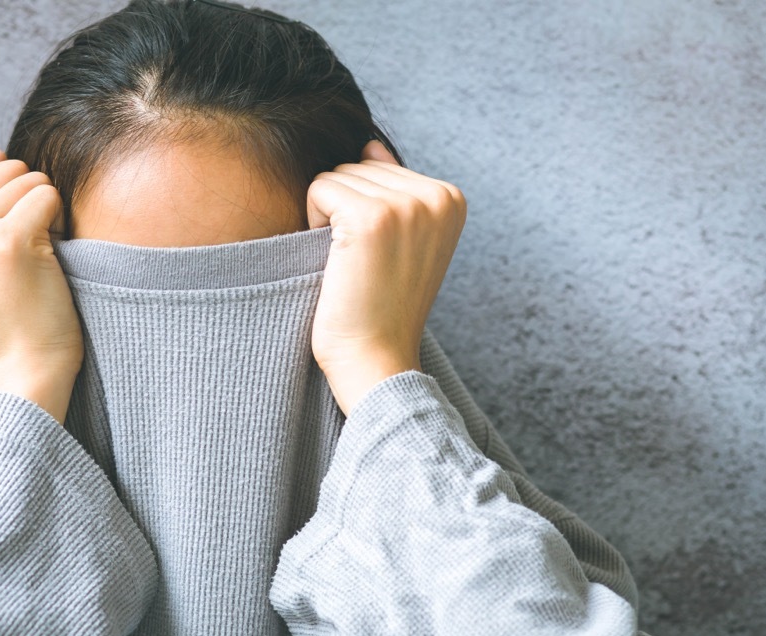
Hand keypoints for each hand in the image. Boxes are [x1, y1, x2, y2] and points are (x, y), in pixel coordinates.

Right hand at [0, 148, 81, 424]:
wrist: (15, 377)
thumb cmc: (0, 319)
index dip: (9, 209)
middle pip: (9, 170)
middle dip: (28, 208)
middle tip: (21, 262)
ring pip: (33, 182)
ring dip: (46, 221)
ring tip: (31, 268)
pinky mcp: (8, 241)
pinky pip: (51, 199)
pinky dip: (61, 228)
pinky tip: (47, 266)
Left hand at [307, 140, 466, 415]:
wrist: (377, 359)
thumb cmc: (383, 306)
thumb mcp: (404, 241)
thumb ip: (394, 187)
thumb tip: (370, 145)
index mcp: (451, 198)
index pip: (380, 167)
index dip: (366, 211)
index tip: (383, 257)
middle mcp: (436, 196)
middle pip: (357, 167)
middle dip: (346, 211)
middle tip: (365, 264)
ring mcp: (406, 205)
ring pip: (337, 175)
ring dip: (330, 219)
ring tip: (354, 263)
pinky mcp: (371, 217)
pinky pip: (320, 188)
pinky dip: (314, 222)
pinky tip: (337, 260)